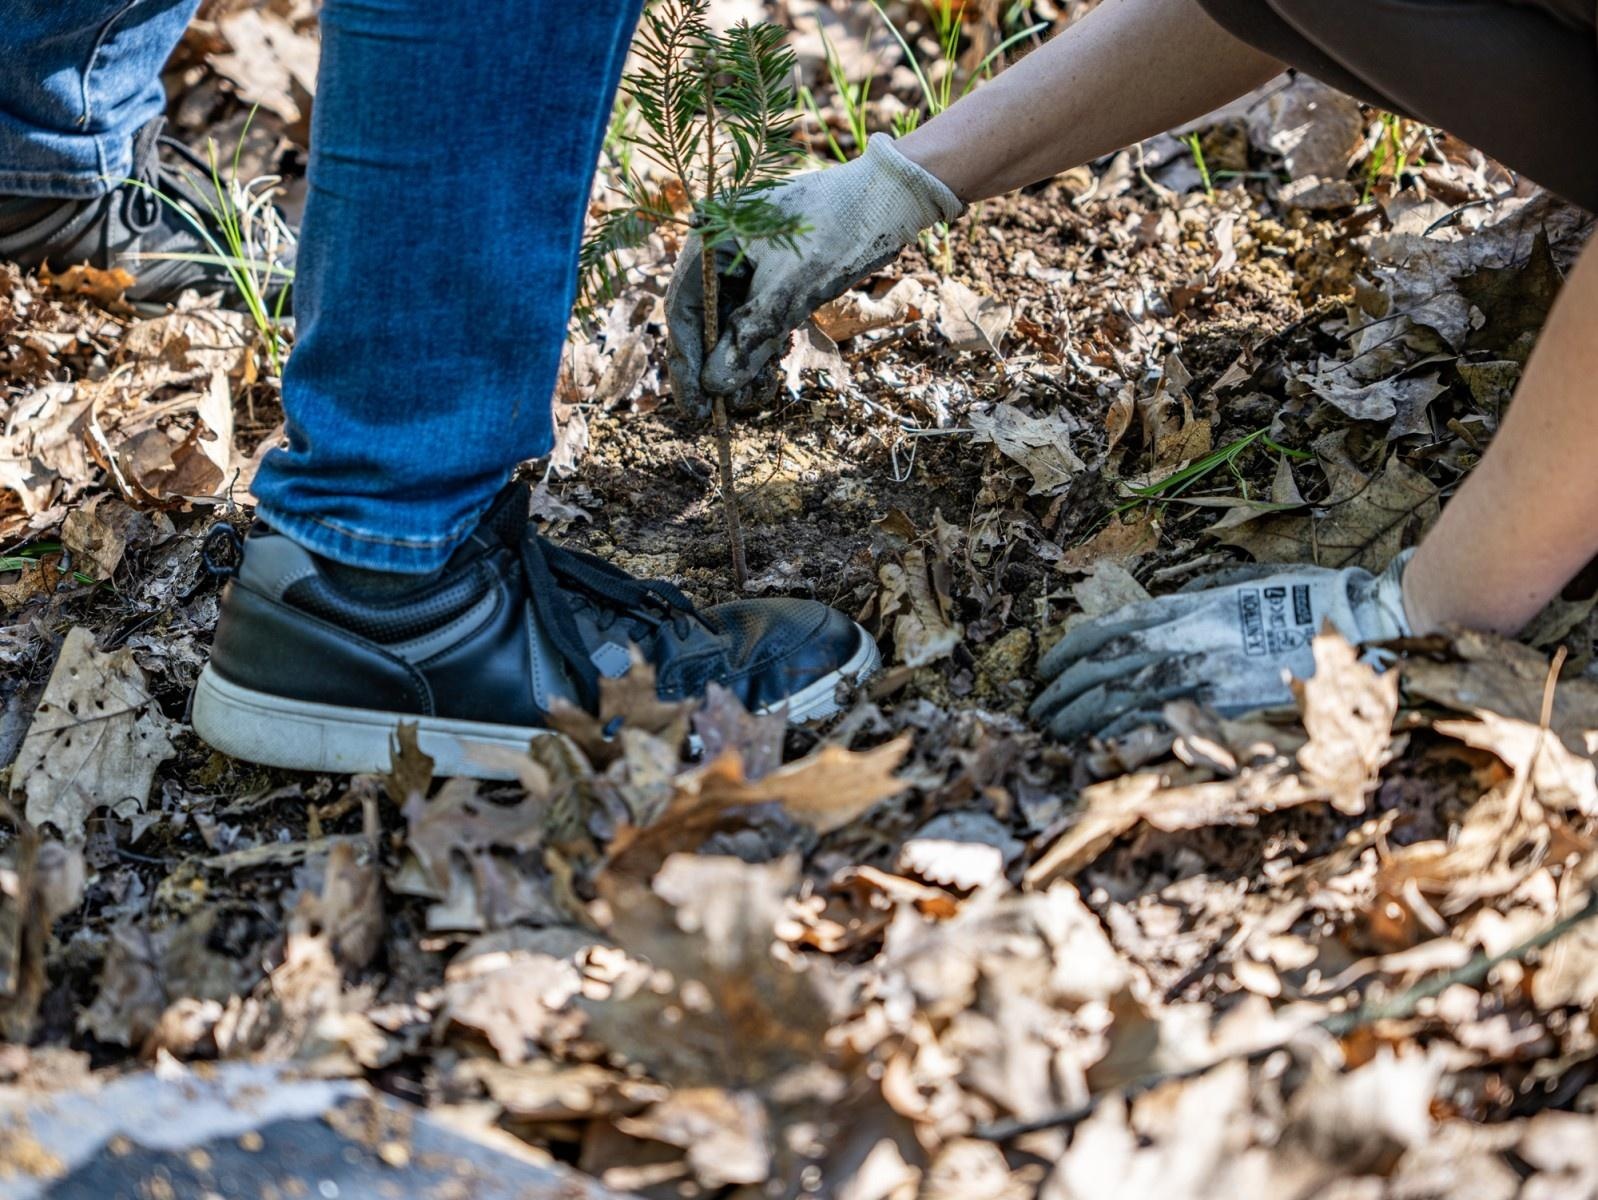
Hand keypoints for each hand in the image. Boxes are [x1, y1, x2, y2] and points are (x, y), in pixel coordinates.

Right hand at [667, 134, 962, 419]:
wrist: (887, 199)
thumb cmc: (836, 231)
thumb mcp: (789, 290)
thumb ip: (748, 338)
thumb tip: (714, 386)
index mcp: (709, 236)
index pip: (684, 310)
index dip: (687, 364)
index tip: (697, 408)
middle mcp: (718, 249)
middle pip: (705, 322)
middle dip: (718, 369)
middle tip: (725, 412)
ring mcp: (744, 262)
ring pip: (730, 325)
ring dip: (742, 364)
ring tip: (759, 394)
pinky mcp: (769, 274)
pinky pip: (754, 318)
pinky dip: (762, 347)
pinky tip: (774, 367)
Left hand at [1029, 555, 1413, 738]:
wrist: (1363, 625)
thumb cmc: (1305, 600)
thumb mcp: (1239, 585)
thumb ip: (1193, 601)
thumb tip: (1156, 617)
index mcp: (1185, 612)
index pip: (1104, 634)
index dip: (1066, 656)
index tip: (1044, 673)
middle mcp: (1187, 645)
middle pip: (1102, 674)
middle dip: (1062, 697)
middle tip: (1036, 717)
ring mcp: (1206, 682)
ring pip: (1122, 706)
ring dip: (1080, 724)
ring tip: (1053, 737)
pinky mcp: (1229, 714)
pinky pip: (1164, 732)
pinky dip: (1125, 744)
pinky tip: (1100, 754)